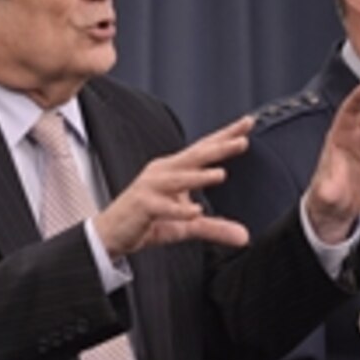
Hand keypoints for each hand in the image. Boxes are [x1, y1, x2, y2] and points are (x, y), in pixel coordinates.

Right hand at [94, 115, 253, 258]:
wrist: (112, 234)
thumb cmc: (149, 221)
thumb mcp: (188, 225)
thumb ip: (215, 228)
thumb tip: (244, 236)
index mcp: (176, 169)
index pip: (204, 148)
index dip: (226, 136)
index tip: (248, 123)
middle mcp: (164, 171)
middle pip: (195, 156)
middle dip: (219, 147)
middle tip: (242, 141)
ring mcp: (151, 187)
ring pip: (179, 178)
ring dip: (199, 176)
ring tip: (220, 174)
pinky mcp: (142, 205)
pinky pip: (162, 207)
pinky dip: (178, 209)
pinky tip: (194, 211)